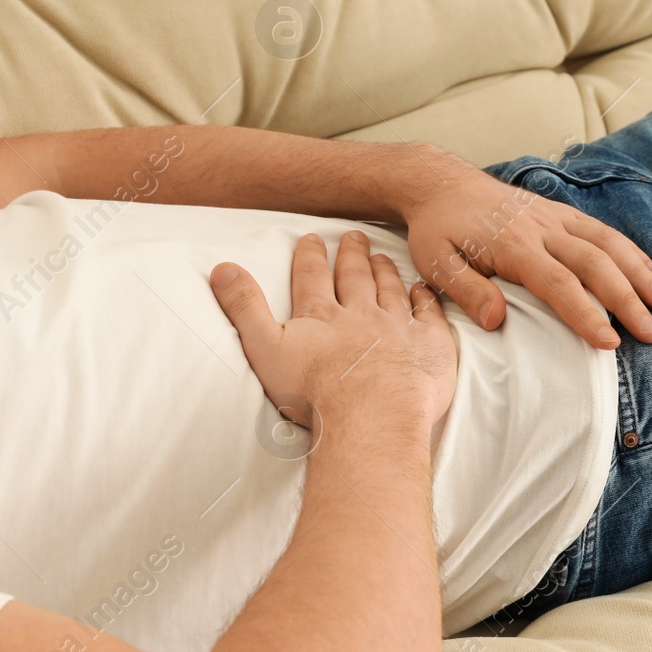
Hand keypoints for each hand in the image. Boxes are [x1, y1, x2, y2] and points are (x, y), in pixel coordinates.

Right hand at [209, 231, 457, 435]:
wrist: (371, 415)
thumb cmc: (314, 392)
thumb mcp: (265, 348)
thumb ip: (244, 308)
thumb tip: (222, 267)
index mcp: (321, 316)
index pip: (312, 278)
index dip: (310, 257)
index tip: (311, 238)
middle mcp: (361, 314)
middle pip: (356, 278)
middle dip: (352, 256)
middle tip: (354, 236)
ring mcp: (398, 329)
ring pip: (391, 291)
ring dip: (386, 272)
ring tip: (383, 257)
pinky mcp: (429, 347)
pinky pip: (429, 316)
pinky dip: (426, 300)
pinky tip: (424, 290)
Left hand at [397, 149, 651, 348]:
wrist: (441, 183)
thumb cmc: (437, 229)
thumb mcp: (437, 263)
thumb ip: (467, 291)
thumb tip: (496, 322)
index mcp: (513, 246)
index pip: (558, 284)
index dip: (586, 314)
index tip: (609, 342)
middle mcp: (542, 229)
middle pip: (594, 264)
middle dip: (627, 299)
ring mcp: (554, 218)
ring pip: (607, 243)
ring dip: (638, 271)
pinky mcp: (559, 212)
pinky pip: (601, 230)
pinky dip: (630, 249)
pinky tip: (650, 268)